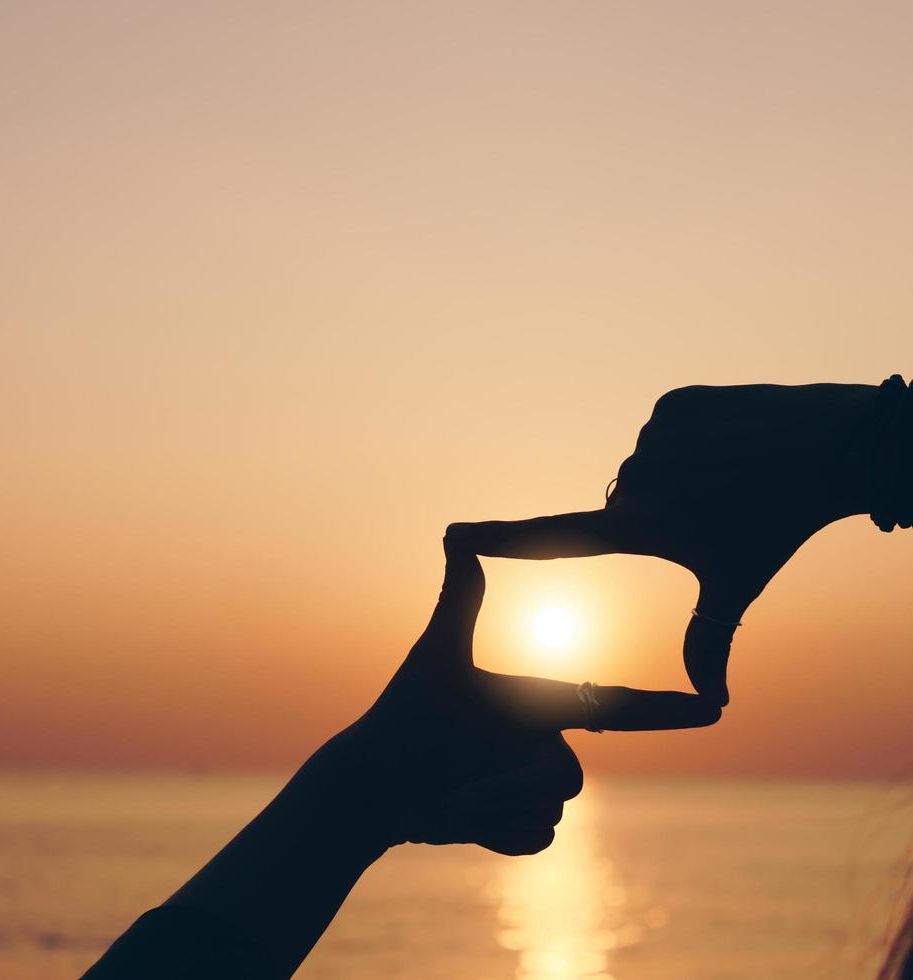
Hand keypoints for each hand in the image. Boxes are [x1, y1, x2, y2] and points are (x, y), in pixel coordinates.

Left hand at [348, 543, 720, 854]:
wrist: (371, 780)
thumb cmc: (402, 713)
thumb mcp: (436, 656)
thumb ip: (459, 599)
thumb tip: (455, 533)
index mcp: (537, 703)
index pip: (613, 704)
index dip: (665, 709)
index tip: (714, 706)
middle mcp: (543, 745)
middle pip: (569, 778)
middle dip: (510, 784)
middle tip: (458, 782)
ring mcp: (533, 791)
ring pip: (551, 815)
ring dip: (493, 809)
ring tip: (450, 795)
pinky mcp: (517, 828)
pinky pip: (535, 843)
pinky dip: (493, 836)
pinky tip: (459, 819)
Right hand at [446, 382, 890, 705]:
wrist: (834, 448)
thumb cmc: (779, 526)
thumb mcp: (739, 584)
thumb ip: (710, 639)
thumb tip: (714, 704)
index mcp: (643, 528)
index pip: (554, 539)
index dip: (500, 539)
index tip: (454, 533)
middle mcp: (638, 481)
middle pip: (621, 506)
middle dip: (653, 514)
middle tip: (711, 513)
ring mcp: (654, 437)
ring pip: (643, 468)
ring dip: (673, 476)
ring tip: (726, 479)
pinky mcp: (672, 404)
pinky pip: (663, 431)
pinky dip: (687, 440)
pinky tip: (727, 445)